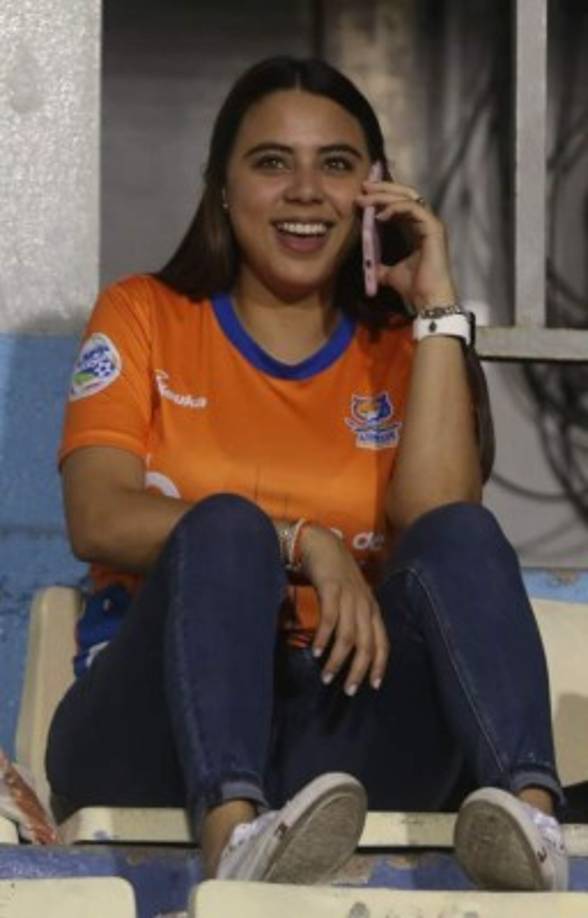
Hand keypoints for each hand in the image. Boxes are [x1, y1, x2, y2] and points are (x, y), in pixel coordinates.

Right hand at [299, 524, 389, 694]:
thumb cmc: (335, 575)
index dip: (379, 665)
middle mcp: (364, 604)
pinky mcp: (331, 589)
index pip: (383, 642)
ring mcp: (349, 596)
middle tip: (349, 691)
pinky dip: (323, 638)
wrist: (322, 544)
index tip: (373, 686)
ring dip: (337, 660)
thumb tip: (348, 650)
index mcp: (372, 608)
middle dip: (359, 670)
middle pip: (367, 644)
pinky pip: (330, 619)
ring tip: (327, 677)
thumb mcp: (350, 598)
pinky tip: (315, 651)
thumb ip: (352, 619)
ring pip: (348, 636)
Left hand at [357, 179, 456, 310]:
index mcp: (417, 230)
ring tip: (366, 198)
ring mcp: (431, 224)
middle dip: (383, 188)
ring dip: (385, 196)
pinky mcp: (434, 228)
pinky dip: (396, 208)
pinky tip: (379, 216)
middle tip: (363, 186)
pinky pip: (413, 209)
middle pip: (405, 195)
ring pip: (408, 198)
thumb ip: (380, 267)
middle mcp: (426, 223)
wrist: (426, 300)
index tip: (362, 196)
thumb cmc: (413, 288)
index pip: (401, 204)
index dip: (382, 197)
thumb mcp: (390, 274)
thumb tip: (368, 267)